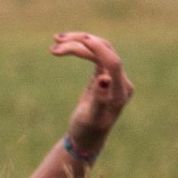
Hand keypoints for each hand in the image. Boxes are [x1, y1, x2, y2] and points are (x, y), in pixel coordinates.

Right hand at [51, 32, 132, 155]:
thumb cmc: (87, 130)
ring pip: (99, 49)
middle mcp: (121, 81)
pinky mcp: (104, 74)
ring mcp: (113, 76)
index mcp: (120, 92)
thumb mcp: (91, 118)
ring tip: (56, 40)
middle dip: (82, 43)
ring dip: (79, 42)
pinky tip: (64, 46)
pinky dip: (80, 48)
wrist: (87, 137)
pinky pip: (94, 54)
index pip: (112, 62)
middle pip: (105, 50)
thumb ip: (100, 99)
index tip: (79, 40)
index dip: (97, 48)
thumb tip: (104, 79)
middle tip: (56, 42)